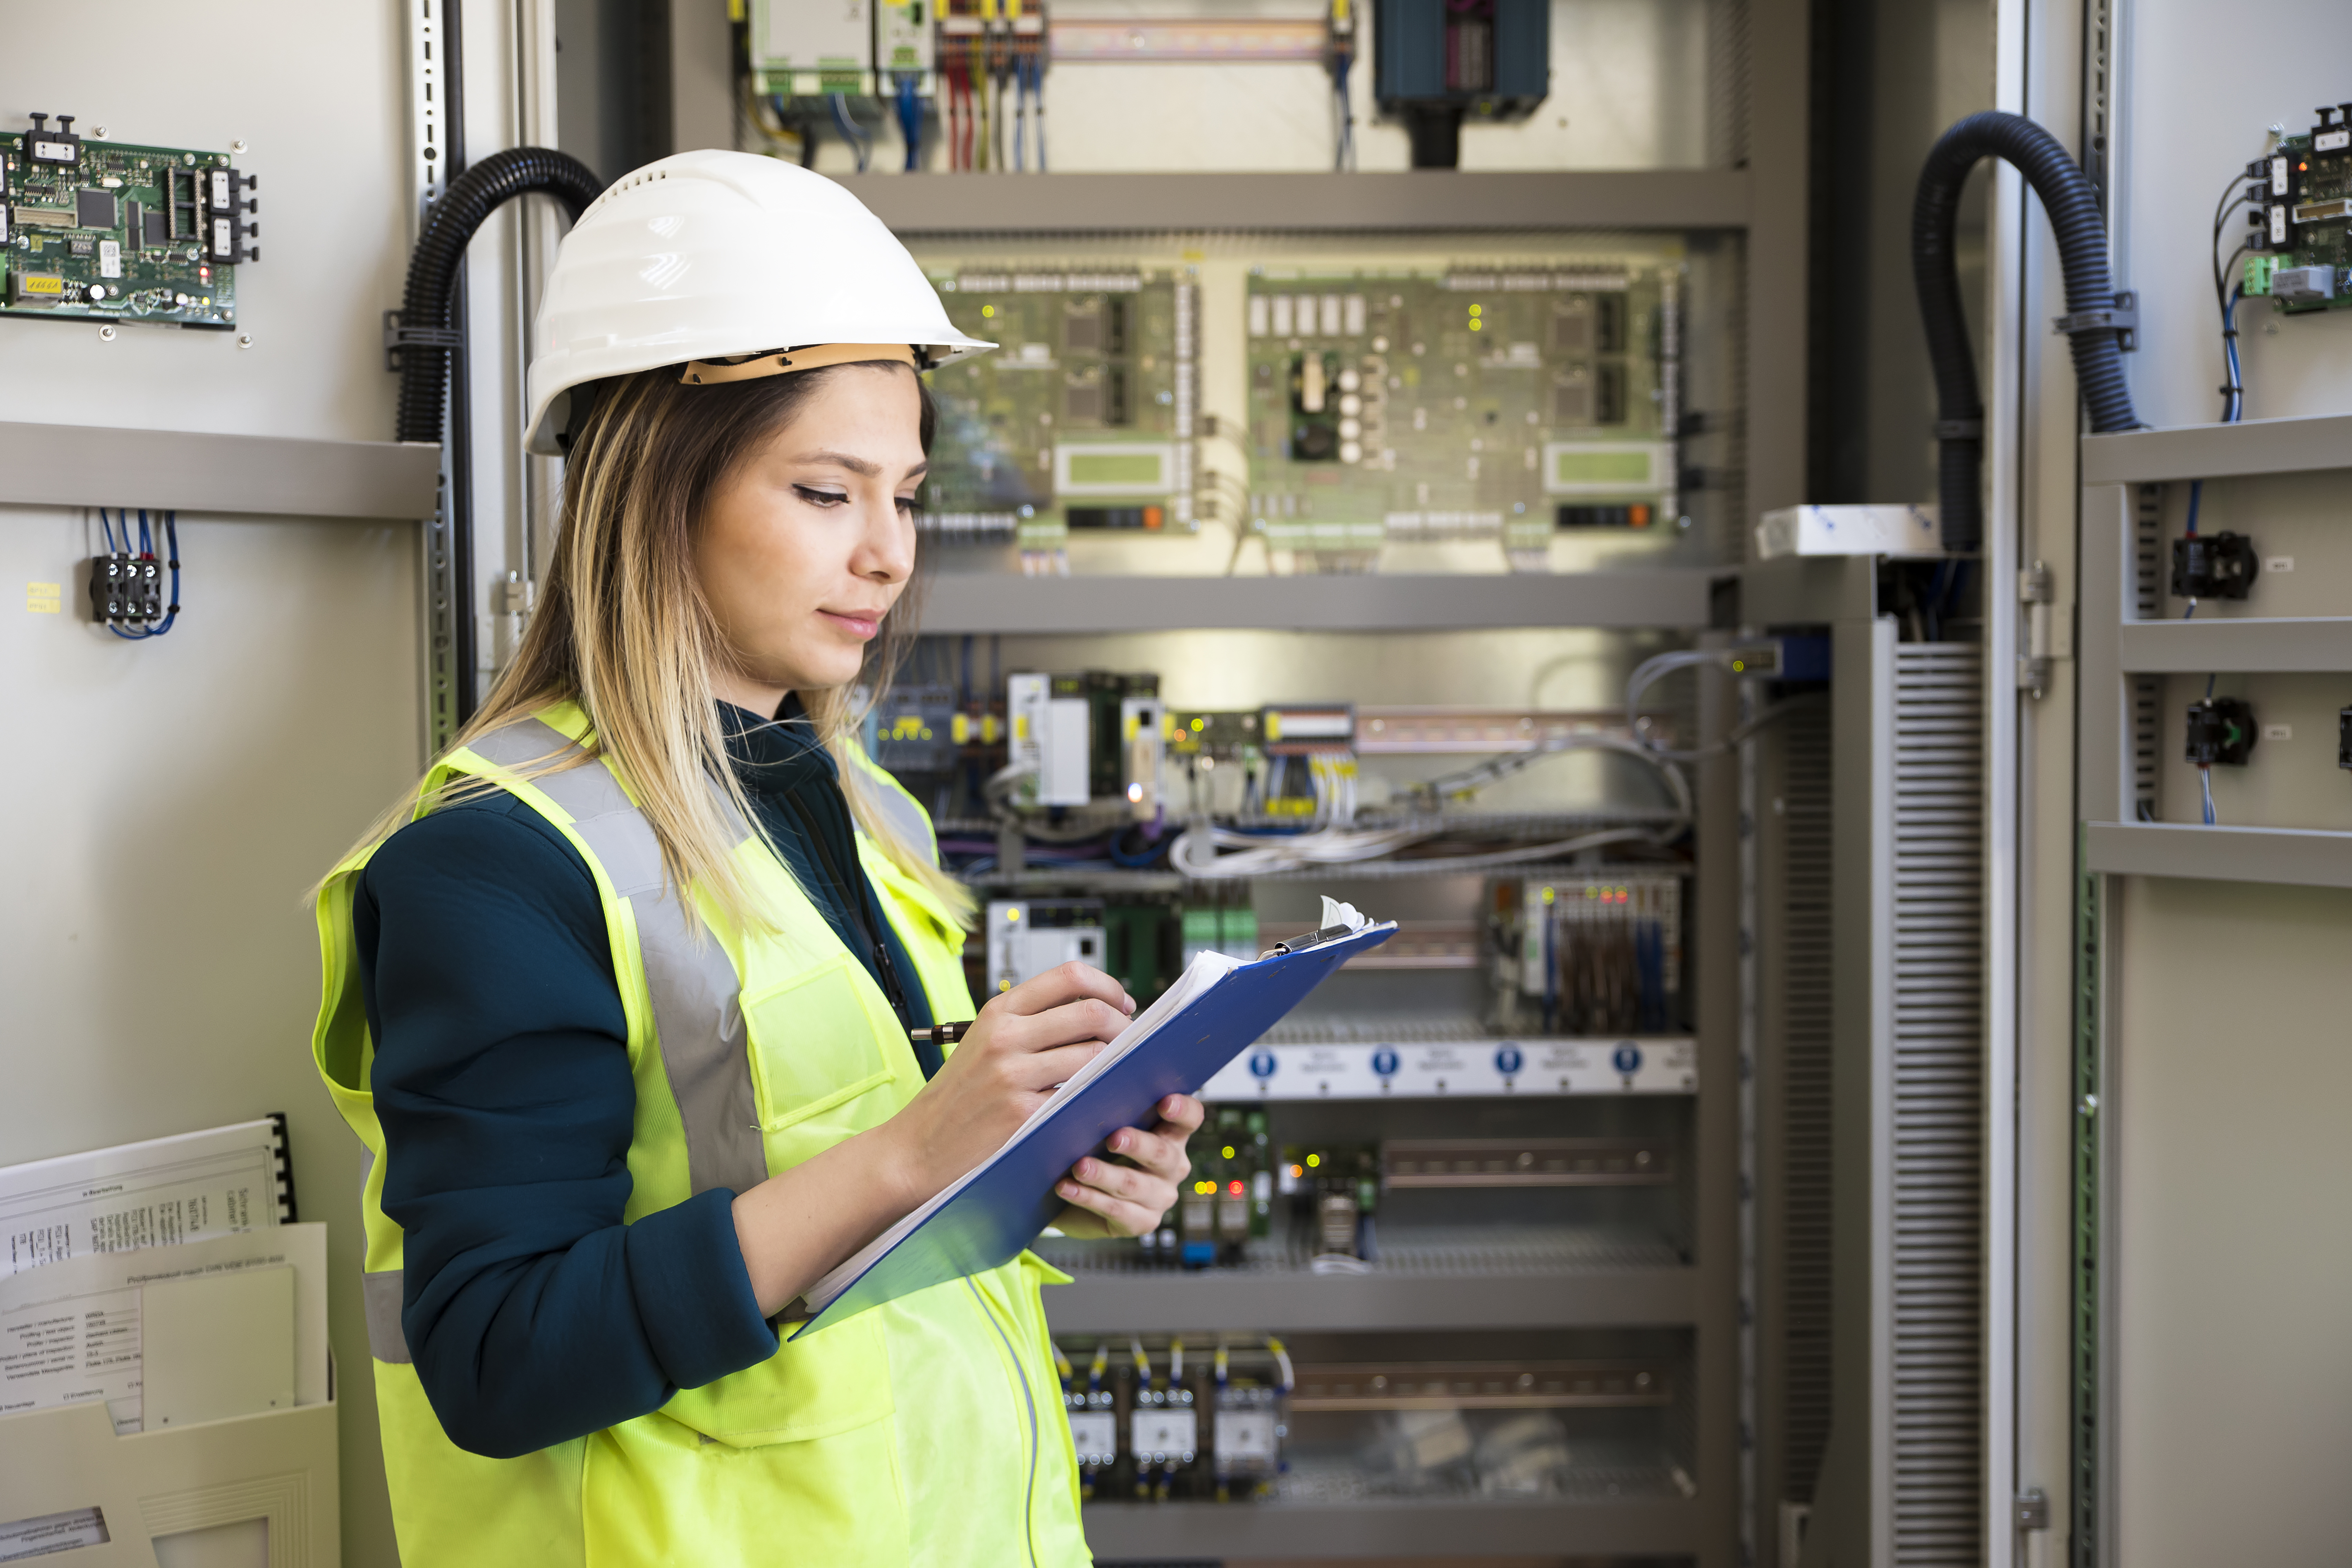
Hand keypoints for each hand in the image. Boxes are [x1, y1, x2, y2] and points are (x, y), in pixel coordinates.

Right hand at [884, 962, 1135, 1205]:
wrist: (918, 1148)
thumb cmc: (959, 1097)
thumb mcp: (985, 1043)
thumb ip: (1031, 1023)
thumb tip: (1097, 1010)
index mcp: (998, 1011)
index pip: (1069, 975)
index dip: (1108, 986)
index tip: (1123, 1005)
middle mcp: (1005, 1036)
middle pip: (1092, 1012)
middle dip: (1123, 1027)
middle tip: (1130, 1043)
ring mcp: (1013, 1075)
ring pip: (1095, 1054)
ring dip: (1118, 1064)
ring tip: (1119, 1075)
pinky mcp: (1022, 1113)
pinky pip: (1081, 1095)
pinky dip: (1099, 1097)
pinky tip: (1100, 1103)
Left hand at [1052, 1094, 1203, 1238]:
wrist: (1078, 1200)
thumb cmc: (1096, 1151)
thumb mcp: (1108, 1129)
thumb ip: (1113, 1112)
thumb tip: (1093, 1094)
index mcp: (1171, 1135)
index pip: (1190, 1118)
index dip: (1183, 1110)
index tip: (1165, 1102)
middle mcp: (1173, 1166)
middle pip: (1161, 1153)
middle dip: (1137, 1145)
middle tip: (1113, 1138)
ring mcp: (1160, 1197)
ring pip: (1133, 1184)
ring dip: (1104, 1175)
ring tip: (1079, 1167)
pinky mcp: (1142, 1222)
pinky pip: (1115, 1210)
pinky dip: (1088, 1198)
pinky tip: (1067, 1188)